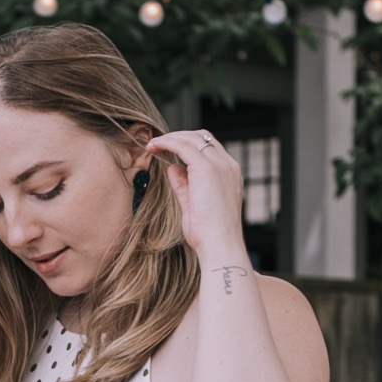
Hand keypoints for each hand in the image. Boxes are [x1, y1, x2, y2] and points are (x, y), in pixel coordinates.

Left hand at [141, 129, 248, 265]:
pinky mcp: (207, 169)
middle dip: (178, 136)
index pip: (209, 148)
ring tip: (152, 145)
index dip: (187, 144)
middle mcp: (228, 166)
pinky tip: (155, 147)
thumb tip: (173, 167)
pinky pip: (184, 146)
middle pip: (203, 137)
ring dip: (170, 137)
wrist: (219, 245)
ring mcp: (220, 166)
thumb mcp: (193, 204)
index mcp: (229, 174)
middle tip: (157, 144)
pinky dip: (168, 142)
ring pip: (193, 137)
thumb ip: (184, 184)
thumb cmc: (208, 233)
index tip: (168, 149)